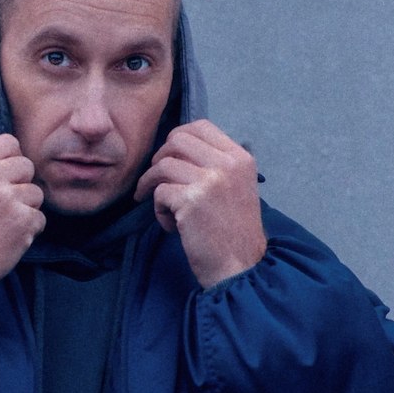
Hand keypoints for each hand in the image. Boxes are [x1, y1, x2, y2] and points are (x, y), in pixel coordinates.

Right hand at [0, 135, 45, 298]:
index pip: (9, 141)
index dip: (10, 159)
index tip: (4, 176)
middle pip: (27, 165)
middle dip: (20, 184)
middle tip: (3, 204)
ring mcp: (8, 199)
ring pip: (36, 193)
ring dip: (26, 209)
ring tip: (4, 223)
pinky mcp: (23, 221)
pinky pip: (40, 218)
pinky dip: (29, 230)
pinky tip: (9, 237)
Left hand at [134, 119, 265, 287]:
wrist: (240, 266)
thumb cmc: (234, 232)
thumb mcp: (238, 188)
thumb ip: (216, 166)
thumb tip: (178, 150)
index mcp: (240, 158)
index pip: (201, 126)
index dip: (177, 138)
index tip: (168, 157)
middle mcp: (227, 164)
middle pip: (176, 140)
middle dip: (159, 159)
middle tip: (156, 181)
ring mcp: (209, 181)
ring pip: (162, 166)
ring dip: (152, 186)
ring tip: (162, 207)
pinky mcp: (191, 201)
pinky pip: (159, 193)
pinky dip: (159, 210)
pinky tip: (172, 226)